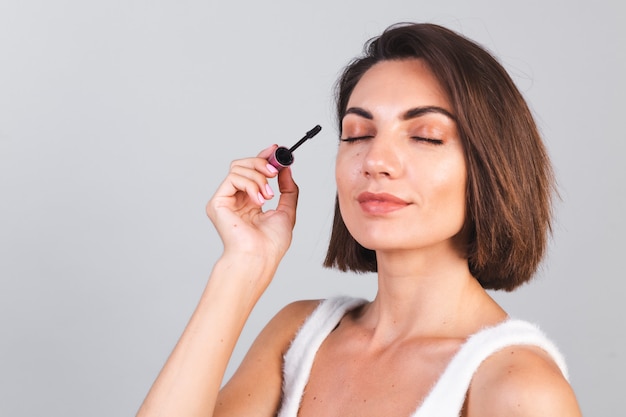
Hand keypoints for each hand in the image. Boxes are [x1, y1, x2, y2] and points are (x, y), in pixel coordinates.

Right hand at [206, 145, 298, 266]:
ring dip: (258, 178)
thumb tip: (286, 169)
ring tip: (268, 196)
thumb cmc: (271, 244)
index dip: (263, 157)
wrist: (260, 257)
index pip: (253, 172)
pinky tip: (258, 200)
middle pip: (243, 165)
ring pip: (238, 168)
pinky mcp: (217, 202)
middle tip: (274, 172)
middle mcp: (236, 199)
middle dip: (261, 163)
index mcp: (250, 202)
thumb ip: (287, 189)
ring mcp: (225, 200)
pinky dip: (250, 184)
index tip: (277, 149)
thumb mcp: (287, 211)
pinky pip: (233, 177)